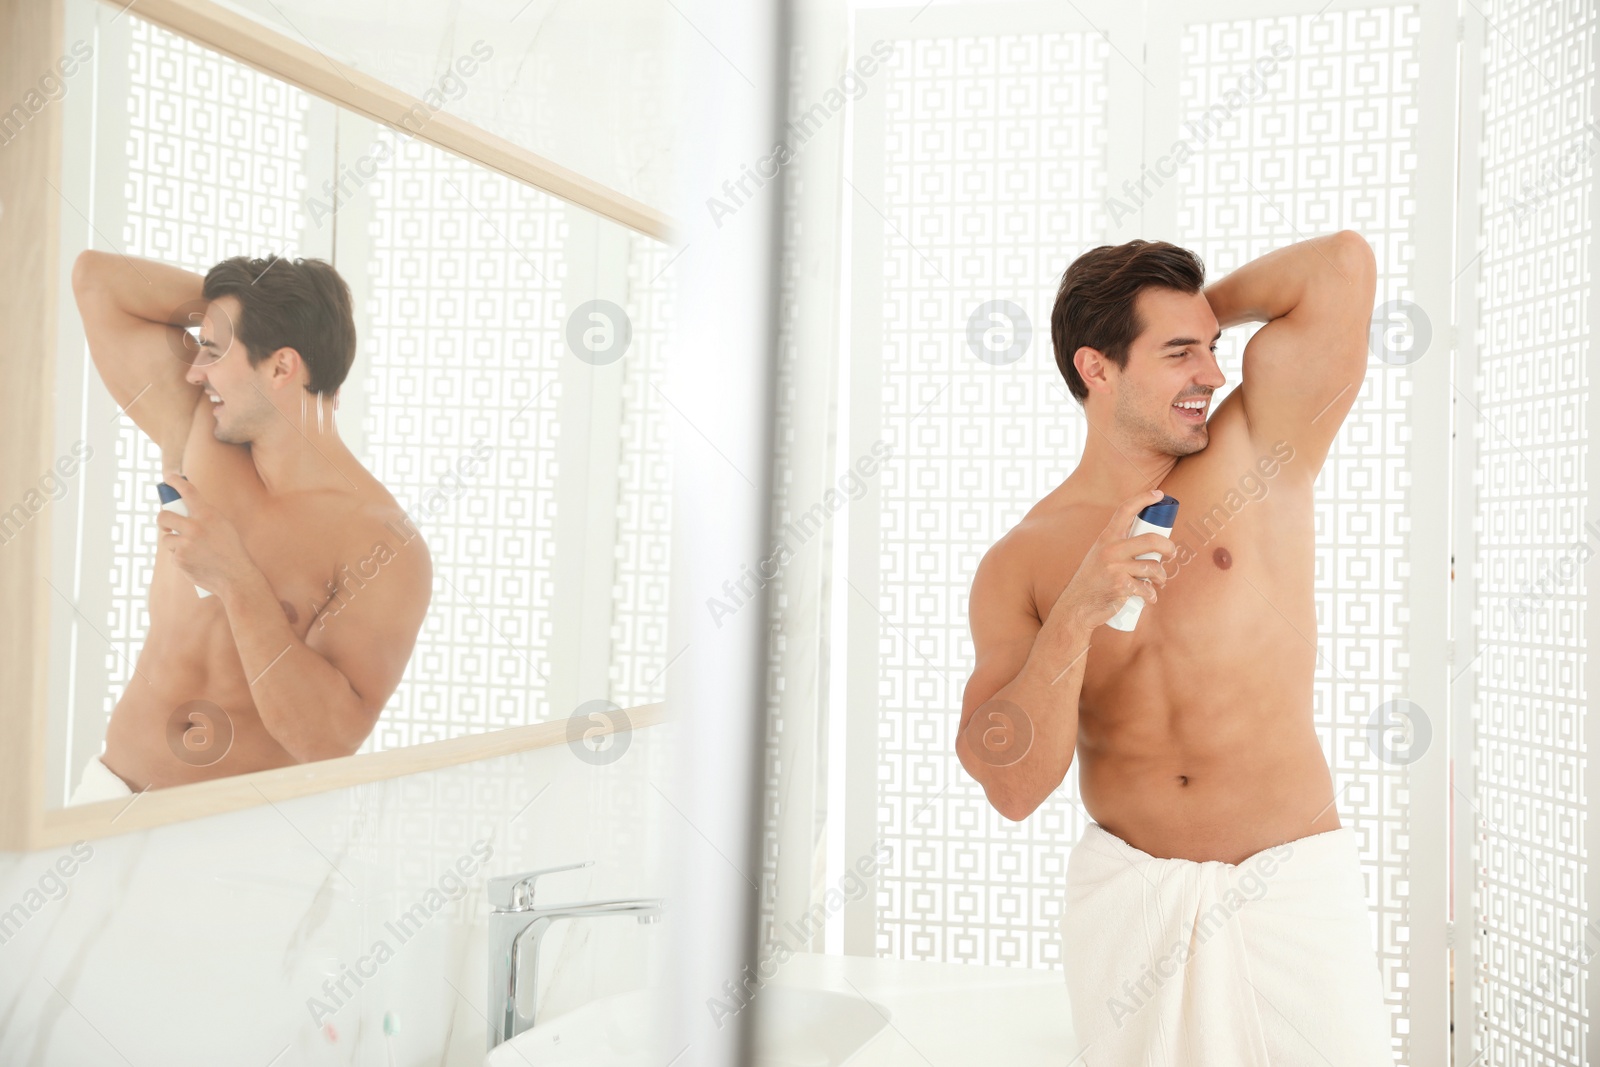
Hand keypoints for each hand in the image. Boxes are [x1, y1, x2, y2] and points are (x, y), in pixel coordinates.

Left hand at [156, 470, 251, 596]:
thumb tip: (183, 510)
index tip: (169, 478)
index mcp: (208, 515)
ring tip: (191, 551)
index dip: (176, 482)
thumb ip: (204, 517)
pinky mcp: (179, 559)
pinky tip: (195, 562)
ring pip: (166, 539)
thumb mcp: (223, 526)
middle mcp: (195, 527)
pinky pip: (172, 554)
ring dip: (173, 543)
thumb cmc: (231, 550)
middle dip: (163, 520)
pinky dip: (180, 558)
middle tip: (167, 525)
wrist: (236, 576)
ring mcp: (185, 544)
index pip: (188, 492)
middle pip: (164, 516)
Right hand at [1053, 488, 1175, 631]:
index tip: (1158, 494)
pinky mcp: (1121, 586)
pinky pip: (1147, 588)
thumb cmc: (1093, 580)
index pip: (1125, 511)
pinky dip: (1151, 595)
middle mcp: (1110, 550)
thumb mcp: (1099, 556)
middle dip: (1169, 547)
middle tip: (1172, 553)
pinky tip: (1148, 597)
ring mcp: (1116, 568)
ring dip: (1161, 577)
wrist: (1077, 606)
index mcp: (1106, 538)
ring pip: (1153, 567)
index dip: (1143, 499)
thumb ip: (1118, 547)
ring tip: (1159, 582)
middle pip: (1151, 540)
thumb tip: (1151, 544)